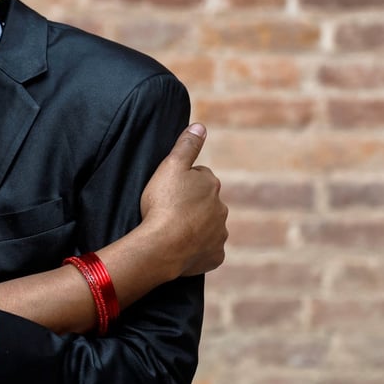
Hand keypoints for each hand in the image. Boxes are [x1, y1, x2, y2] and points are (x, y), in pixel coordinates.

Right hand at [140, 123, 227, 277]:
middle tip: (167, 210)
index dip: (181, 182)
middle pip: (204, 202)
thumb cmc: (163, 203)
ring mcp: (219, 234)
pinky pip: (206, 250)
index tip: (167, 190)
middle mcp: (221, 208)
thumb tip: (200, 126)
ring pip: (207, 226)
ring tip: (171, 230)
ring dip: (193, 226)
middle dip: (190, 204)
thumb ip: (186, 145)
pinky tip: (181, 247)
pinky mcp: (215, 256)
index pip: (199, 176)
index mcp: (211, 184)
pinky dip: (196, 248)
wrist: (162, 246)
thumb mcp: (170, 166)